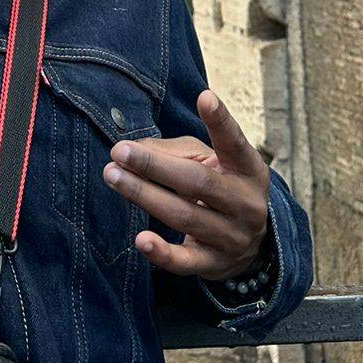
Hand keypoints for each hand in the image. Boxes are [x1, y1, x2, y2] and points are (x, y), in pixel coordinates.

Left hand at [102, 90, 270, 280]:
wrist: (248, 242)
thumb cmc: (220, 185)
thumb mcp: (211, 161)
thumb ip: (176, 152)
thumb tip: (133, 149)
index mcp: (248, 170)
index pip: (235, 143)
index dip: (221, 121)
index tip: (204, 97)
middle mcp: (246, 204)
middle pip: (198, 182)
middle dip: (154, 166)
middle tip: (119, 150)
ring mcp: (233, 238)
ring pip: (185, 216)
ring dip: (144, 195)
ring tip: (113, 176)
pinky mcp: (215, 265)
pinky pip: (186, 261)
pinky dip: (162, 252)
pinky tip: (140, 239)